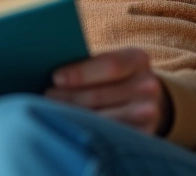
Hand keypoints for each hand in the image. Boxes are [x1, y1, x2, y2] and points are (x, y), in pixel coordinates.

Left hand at [44, 47, 170, 135]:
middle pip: (100, 95)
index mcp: (137, 59)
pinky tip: (69, 128)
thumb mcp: (104, 64)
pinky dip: (87, 133)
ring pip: (102, 119)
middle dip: (68, 98)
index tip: (56, 78)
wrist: (141, 101)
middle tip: (45, 98)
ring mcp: (149, 113)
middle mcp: (148, 85)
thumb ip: (84, 65)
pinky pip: (110, 138)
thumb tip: (52, 75)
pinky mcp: (143, 136)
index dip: (81, 73)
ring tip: (51, 113)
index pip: (110, 65)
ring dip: (73, 117)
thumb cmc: (110, 78)